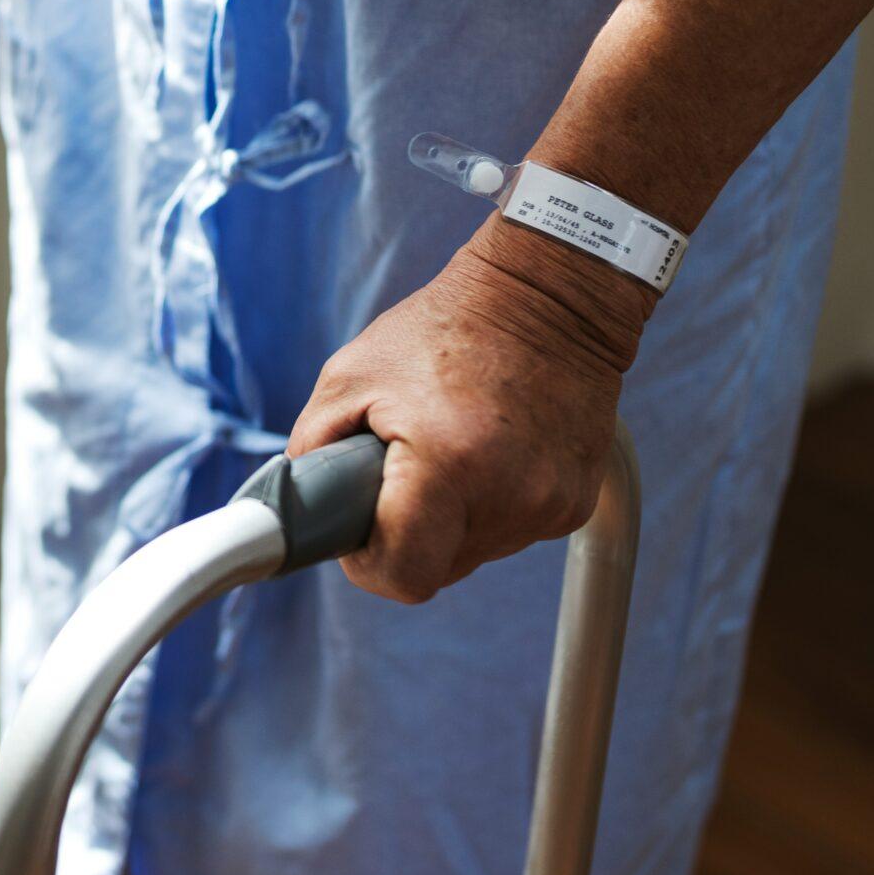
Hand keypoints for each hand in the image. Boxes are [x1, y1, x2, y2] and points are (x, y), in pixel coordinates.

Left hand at [285, 222, 649, 602]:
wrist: (549, 298)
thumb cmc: (440, 329)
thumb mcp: (350, 376)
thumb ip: (313, 452)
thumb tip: (299, 511)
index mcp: (449, 466)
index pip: (402, 576)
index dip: (369, 563)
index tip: (358, 531)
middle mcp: (510, 497)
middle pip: (436, 570)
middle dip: (406, 535)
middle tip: (397, 473)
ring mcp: (550, 504)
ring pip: (473, 553)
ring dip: (449, 518)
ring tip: (449, 448)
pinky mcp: (574, 504)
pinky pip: (511, 530)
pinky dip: (489, 504)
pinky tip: (488, 450)